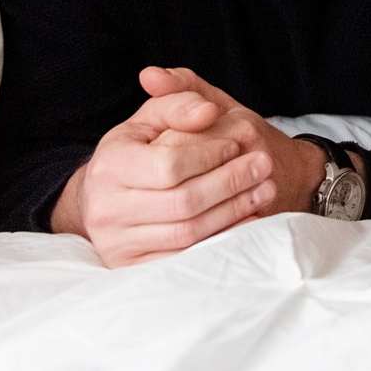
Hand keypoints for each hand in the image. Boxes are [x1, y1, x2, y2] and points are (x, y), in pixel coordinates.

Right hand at [49, 68, 324, 266]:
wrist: (107, 198)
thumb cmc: (138, 150)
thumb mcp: (152, 117)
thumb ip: (179, 102)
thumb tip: (207, 111)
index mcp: (109, 165)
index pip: (170, 164)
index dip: (210, 154)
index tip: (237, 144)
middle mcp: (106, 208)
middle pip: (183, 201)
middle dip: (230, 182)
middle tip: (264, 165)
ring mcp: (117, 243)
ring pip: (188, 232)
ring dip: (234, 210)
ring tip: (264, 189)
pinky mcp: (132, 268)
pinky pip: (185, 258)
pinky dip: (222, 239)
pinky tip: (248, 221)